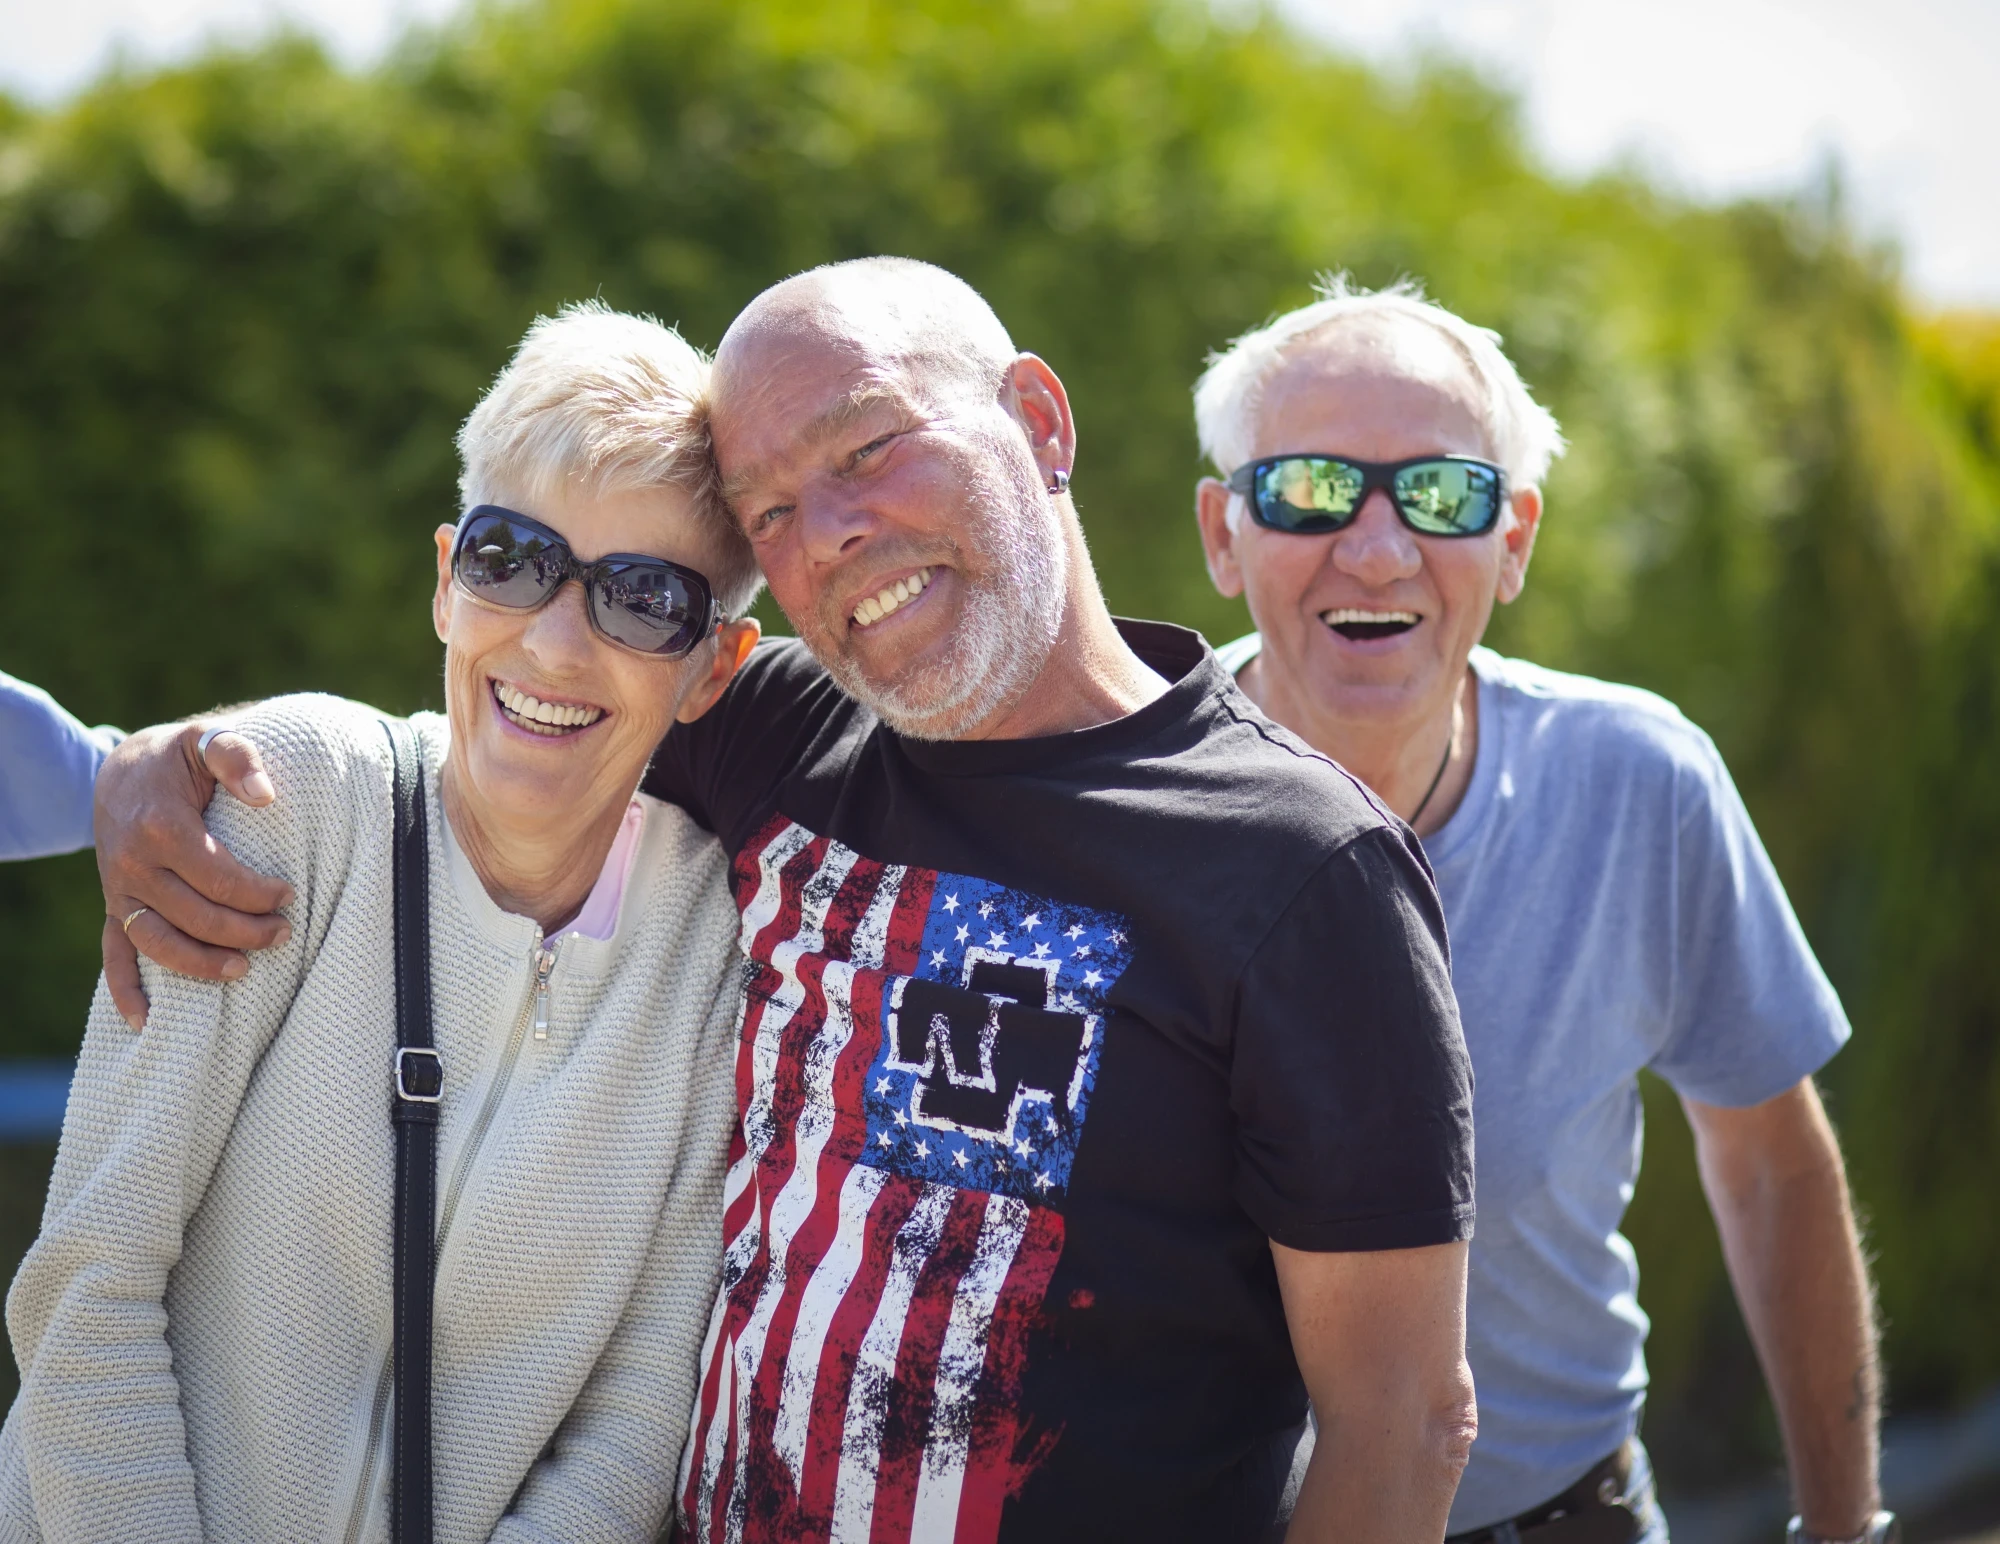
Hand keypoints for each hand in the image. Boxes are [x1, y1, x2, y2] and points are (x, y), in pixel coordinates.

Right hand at [96, 721, 292, 1028]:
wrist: (123, 770)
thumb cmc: (179, 758)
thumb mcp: (207, 741)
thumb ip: (239, 757)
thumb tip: (267, 796)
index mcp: (162, 828)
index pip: (219, 878)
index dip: (258, 893)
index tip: (289, 895)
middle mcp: (134, 866)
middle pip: (195, 916)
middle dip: (245, 931)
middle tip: (284, 933)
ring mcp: (120, 891)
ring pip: (159, 943)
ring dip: (202, 964)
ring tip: (244, 971)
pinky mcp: (115, 907)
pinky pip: (114, 954)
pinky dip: (125, 990)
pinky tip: (146, 1021)